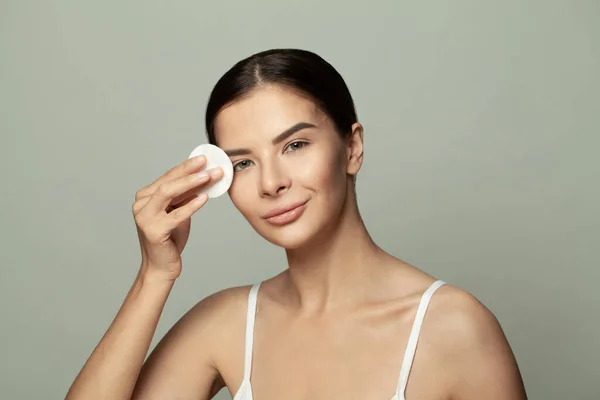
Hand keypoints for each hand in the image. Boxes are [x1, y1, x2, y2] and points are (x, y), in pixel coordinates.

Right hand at [132, 155, 222, 280]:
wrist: (161, 267)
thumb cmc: (170, 239)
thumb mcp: (178, 212)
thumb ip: (186, 195)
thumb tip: (205, 176)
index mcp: (145, 197)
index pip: (168, 177)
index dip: (186, 166)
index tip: (203, 158)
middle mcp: (141, 204)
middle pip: (168, 182)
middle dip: (189, 171)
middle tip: (207, 163)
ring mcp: (145, 217)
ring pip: (168, 193)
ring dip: (190, 183)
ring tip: (208, 176)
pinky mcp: (153, 231)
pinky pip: (176, 215)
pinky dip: (191, 205)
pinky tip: (204, 198)